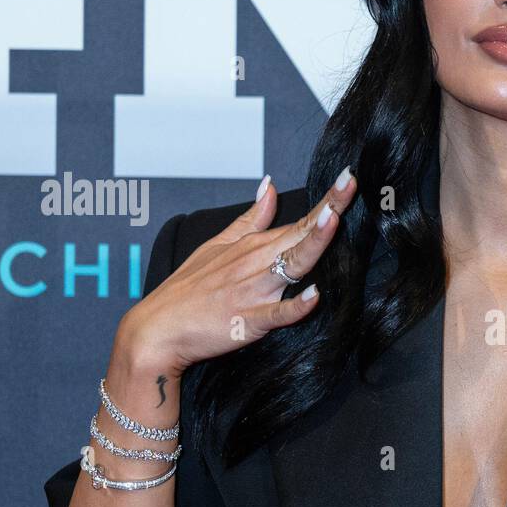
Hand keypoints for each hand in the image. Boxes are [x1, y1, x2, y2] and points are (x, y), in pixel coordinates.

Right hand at [120, 170, 358, 375]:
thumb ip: (250, 219)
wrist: (157, 329)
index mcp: (253, 246)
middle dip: (328, 210)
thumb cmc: (188, 289)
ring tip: (332, 220)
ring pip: (291, 265)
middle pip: (301, 234)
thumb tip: (269, 186)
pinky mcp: (247, 321)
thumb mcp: (217, 245)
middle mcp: (256, 263)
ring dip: (311, 243)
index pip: (299, 220)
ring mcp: (253, 292)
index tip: (348, 177)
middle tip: (350, 183)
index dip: (326, 201)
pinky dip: (294, 306)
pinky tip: (314, 295)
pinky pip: (276, 314)